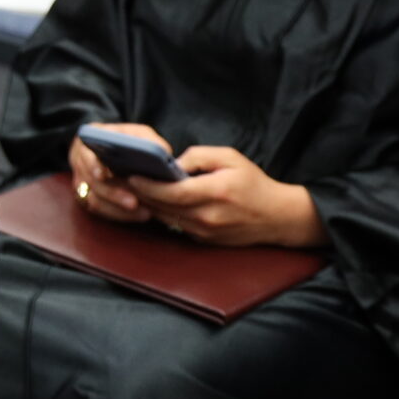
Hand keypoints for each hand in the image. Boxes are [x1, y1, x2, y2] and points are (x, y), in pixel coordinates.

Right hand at [67, 122, 168, 224]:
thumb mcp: (138, 133)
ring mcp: (81, 182)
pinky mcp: (86, 197)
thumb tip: (162, 152)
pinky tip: (138, 215)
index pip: (85, 154)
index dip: (93, 166)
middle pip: (92, 182)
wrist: (111, 148)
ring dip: (118, 208)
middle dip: (113, 194)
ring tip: (144, 212)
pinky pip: (98, 210)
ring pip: (94, 200)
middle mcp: (80, 163)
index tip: (104, 175)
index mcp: (88, 143)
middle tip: (134, 203)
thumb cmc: (126, 139)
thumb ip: (148, 140)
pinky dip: (118, 214)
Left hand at [127, 146, 325, 248]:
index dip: (148, 185)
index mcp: (215, 192)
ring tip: (131, 189)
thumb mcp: (230, 158)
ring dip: (148, 205)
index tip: (131, 175)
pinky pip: (175, 226)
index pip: (172, 192)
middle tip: (121, 179)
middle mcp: (208, 216)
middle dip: (141, 193)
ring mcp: (205, 232)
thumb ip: (198, 157)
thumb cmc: (253, 182)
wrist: (277, 217)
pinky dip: (162, 213)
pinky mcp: (204, 241)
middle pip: (163, 206)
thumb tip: (171, 164)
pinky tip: (152, 201)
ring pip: (166, 218)